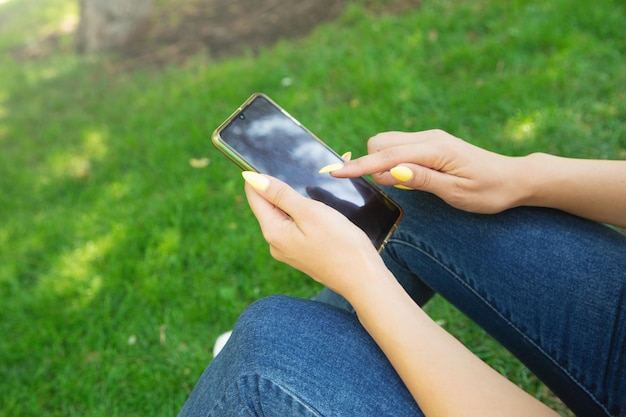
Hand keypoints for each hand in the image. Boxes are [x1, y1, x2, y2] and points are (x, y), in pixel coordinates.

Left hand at [242, 172, 387, 297]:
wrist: (363, 279)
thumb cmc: (341, 245)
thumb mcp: (310, 212)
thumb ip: (281, 194)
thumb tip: (251, 179)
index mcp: (273, 232)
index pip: (255, 196)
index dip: (262, 176)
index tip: (278, 162)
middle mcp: (276, 243)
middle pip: (270, 205)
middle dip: (284, 187)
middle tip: (307, 173)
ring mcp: (289, 250)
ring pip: (285, 215)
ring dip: (297, 200)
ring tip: (318, 191)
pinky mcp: (303, 253)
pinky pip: (297, 226)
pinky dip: (306, 214)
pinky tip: (323, 210)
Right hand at [329, 130, 527, 213]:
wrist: (514, 179)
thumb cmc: (489, 191)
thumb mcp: (457, 192)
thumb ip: (422, 179)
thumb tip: (390, 170)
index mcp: (434, 149)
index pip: (386, 156)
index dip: (359, 166)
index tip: (334, 173)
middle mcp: (429, 138)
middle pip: (381, 142)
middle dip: (371, 162)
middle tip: (389, 188)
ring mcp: (429, 139)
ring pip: (388, 143)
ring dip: (382, 162)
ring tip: (402, 185)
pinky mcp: (430, 145)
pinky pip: (400, 148)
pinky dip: (392, 161)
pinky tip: (407, 178)